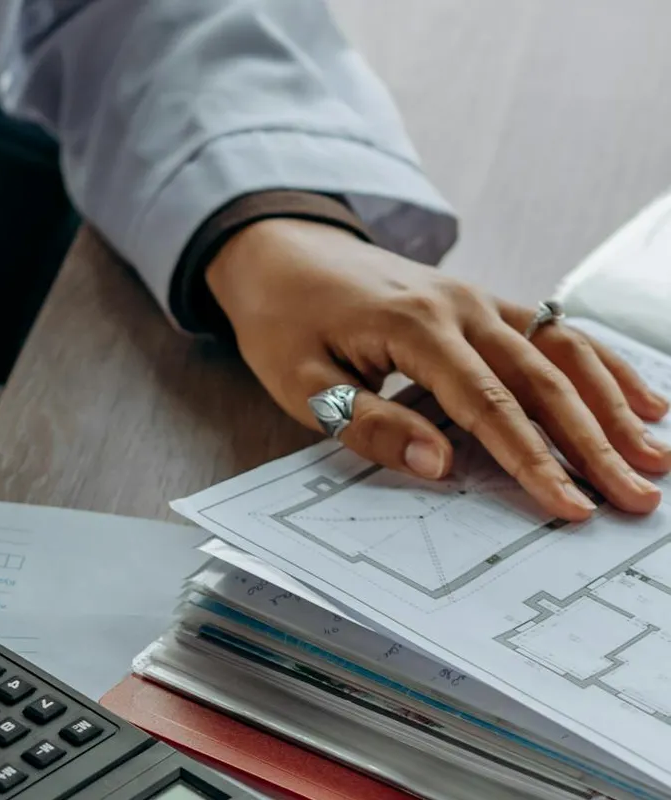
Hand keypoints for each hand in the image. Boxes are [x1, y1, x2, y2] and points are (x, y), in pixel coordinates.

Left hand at [206, 218, 670, 520]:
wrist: (281, 251)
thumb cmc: (285, 321)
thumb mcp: (302, 382)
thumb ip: (370, 422)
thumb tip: (440, 466)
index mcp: (413, 328)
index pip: (488, 404)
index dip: (533, 459)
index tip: (571, 507)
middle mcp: (460, 307)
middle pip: (543, 379)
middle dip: (594, 443)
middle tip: (638, 496)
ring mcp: (478, 298)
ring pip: (562, 351)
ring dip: (612, 404)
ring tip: (654, 455)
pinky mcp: (483, 301)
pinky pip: (553, 331)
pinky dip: (600, 364)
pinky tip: (639, 397)